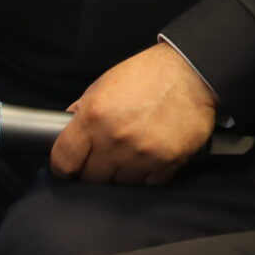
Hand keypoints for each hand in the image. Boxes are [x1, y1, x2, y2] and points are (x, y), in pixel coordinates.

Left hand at [50, 43, 216, 185]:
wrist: (191, 71)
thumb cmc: (148, 73)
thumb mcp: (104, 83)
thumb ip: (83, 110)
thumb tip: (66, 131)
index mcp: (94, 116)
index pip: (63, 161)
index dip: (62, 166)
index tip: (69, 166)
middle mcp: (115, 139)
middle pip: (91, 178)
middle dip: (93, 169)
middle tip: (104, 155)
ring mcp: (142, 154)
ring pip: (119, 184)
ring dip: (121, 172)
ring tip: (131, 152)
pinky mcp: (167, 162)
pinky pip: (148, 183)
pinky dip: (147, 174)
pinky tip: (150, 156)